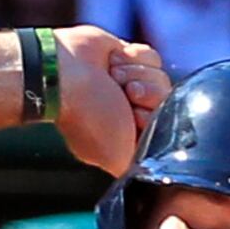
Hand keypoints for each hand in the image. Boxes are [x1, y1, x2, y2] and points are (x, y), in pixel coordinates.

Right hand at [50, 25, 171, 174]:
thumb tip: (155, 170)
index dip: (153, 118)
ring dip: (135, 74)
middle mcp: (129, 113)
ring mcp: (129, 84)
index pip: (166, 127)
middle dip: (146, 93)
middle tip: (123, 93)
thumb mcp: (117, 156)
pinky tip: (112, 62)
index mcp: (128, 138)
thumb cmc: (88, 116)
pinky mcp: (126, 59)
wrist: (62, 73)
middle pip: (167, 99)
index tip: (133, 117)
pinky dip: (132, 58)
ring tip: (112, 77)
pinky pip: (151, 58)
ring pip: (160, 76)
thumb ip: (141, 167)